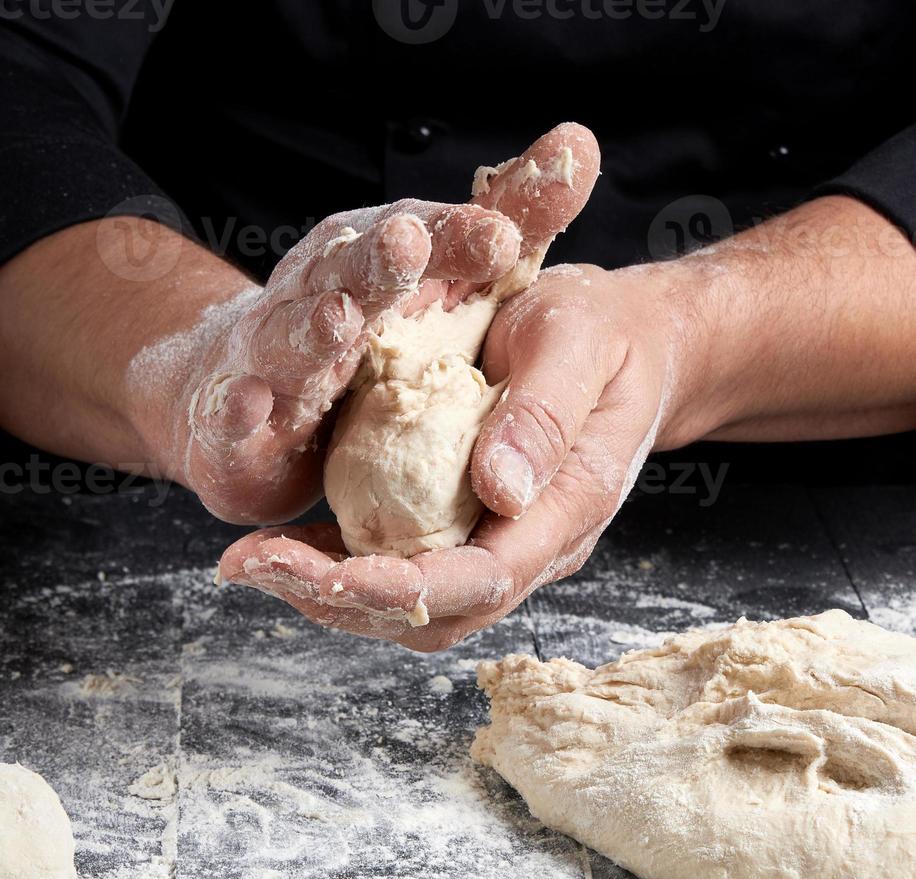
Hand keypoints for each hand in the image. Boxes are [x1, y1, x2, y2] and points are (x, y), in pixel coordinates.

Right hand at [138, 201, 528, 524]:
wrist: (242, 385)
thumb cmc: (357, 327)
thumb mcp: (439, 271)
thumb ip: (505, 220)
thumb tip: (578, 142)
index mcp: (374, 261)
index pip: (420, 237)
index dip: (456, 235)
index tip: (502, 235)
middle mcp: (320, 292)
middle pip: (349, 273)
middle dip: (377, 261)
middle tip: (407, 244)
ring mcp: (273, 353)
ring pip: (291, 337)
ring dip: (312, 328)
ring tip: (338, 321)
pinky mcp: (240, 417)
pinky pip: (235, 412)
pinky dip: (239, 408)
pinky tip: (249, 405)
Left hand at [218, 254, 702, 648]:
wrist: (628, 344)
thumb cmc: (606, 333)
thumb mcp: (578, 341)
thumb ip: (545, 412)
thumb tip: (498, 489)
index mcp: (568, 505)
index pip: (485, 578)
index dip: (403, 587)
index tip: (327, 575)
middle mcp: (533, 542)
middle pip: (438, 610)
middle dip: (342, 599)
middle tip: (254, 566)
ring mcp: (502, 539)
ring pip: (416, 605)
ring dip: (333, 594)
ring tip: (256, 563)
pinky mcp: (471, 523)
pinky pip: (407, 565)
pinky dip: (344, 567)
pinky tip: (291, 547)